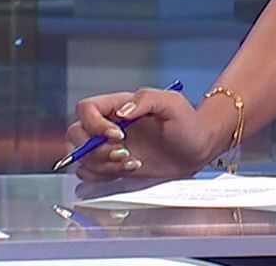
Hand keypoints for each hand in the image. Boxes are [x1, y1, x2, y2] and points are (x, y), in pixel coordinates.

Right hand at [65, 86, 225, 182]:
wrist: (198, 148)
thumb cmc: (188, 122)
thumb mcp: (172, 103)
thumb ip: (146, 99)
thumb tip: (121, 112)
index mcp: (120, 106)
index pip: (86, 109)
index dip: (94, 124)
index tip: (118, 134)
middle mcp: (110, 125)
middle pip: (76, 134)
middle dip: (94, 148)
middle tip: (123, 152)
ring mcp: (111, 146)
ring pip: (83, 157)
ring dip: (103, 164)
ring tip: (132, 161)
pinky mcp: (116, 165)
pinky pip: (92, 172)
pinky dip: (105, 175)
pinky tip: (132, 168)